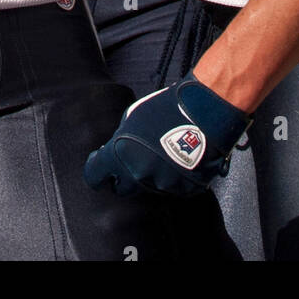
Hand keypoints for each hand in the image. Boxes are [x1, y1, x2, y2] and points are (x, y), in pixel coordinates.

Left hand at [84, 71, 250, 198]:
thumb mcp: (133, 117)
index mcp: (120, 154)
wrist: (204, 113)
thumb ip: (120, 140)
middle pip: (122, 188)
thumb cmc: (167, 109)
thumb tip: (113, 153)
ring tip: (165, 151)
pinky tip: (179, 158)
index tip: (101, 168)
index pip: (94, 177)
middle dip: (124, 177)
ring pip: (149, 186)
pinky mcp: (182, 190)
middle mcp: (139, 173)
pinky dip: (172, 177)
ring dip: (152, 174)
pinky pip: (170, 188)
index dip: (96, 173)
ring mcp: (161, 184)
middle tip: (134, 160)